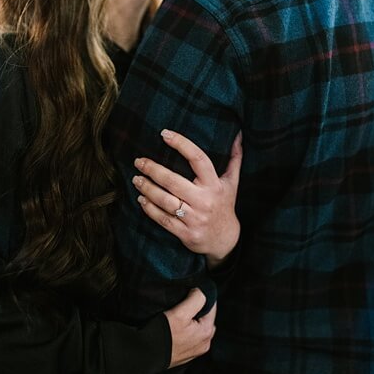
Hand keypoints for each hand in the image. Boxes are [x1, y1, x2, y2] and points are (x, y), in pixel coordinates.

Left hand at [134, 130, 242, 268]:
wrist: (225, 240)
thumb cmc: (224, 204)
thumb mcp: (231, 183)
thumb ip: (234, 159)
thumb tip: (237, 135)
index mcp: (215, 185)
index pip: (198, 159)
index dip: (181, 144)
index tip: (164, 134)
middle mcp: (205, 200)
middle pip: (173, 181)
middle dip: (152, 169)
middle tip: (138, 161)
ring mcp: (195, 218)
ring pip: (165, 201)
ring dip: (147, 188)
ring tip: (136, 179)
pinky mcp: (185, 233)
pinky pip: (163, 219)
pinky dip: (149, 208)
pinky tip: (141, 199)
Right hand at [163, 288, 214, 368]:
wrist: (146, 356)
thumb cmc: (162, 335)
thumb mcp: (180, 313)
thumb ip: (195, 299)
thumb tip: (201, 291)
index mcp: (207, 331)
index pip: (211, 306)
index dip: (200, 296)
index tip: (188, 292)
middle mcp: (205, 342)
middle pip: (205, 318)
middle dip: (196, 310)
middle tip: (180, 306)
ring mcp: (197, 350)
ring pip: (198, 328)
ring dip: (191, 321)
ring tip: (176, 318)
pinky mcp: (187, 355)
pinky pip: (191, 338)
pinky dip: (186, 332)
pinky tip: (174, 330)